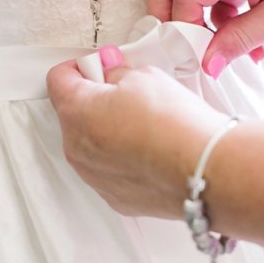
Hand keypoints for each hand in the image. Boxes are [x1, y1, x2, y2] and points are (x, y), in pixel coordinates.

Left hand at [47, 51, 228, 218]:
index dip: (80, 66)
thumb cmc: (176, 125)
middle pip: (74, 115)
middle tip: (127, 93)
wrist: (204, 169)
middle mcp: (76, 149)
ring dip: (109, 132)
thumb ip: (118, 73)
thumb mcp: (145, 76)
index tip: (98, 66)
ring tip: (145, 125)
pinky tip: (149, 151)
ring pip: (91, 146)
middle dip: (96, 100)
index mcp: (76, 112)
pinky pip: (110, 171)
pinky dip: (123, 159)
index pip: (59, 79)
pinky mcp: (115, 197)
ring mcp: (94, 177)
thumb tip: (112, 74)